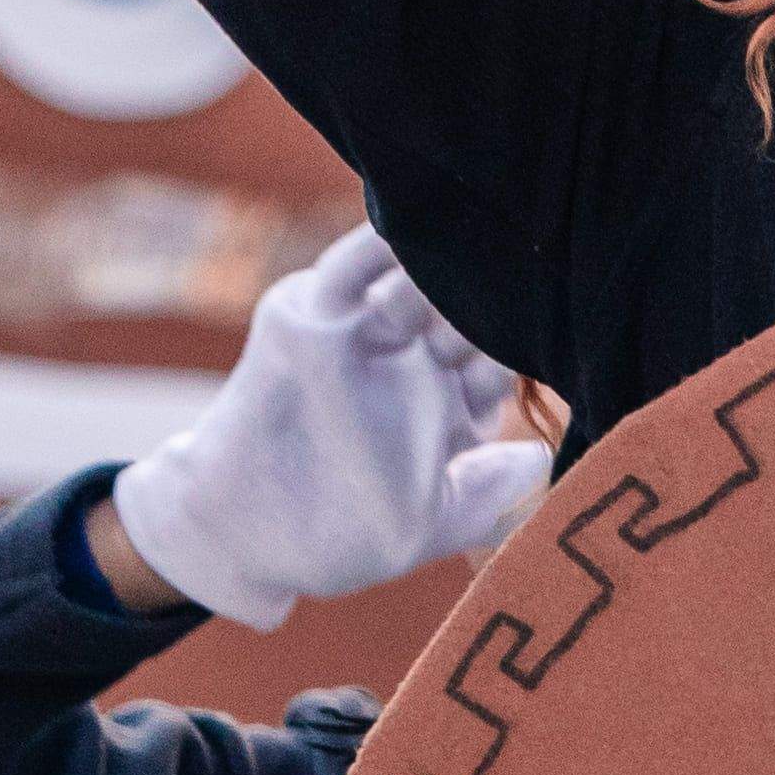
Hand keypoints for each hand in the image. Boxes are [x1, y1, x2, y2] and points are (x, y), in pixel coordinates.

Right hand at [105, 229, 551, 628]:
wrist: (231, 533)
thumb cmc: (331, 541)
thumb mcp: (417, 529)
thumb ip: (479, 496)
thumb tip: (538, 457)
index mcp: (452, 403)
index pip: (503, 358)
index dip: (524, 345)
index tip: (543, 330)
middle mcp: (415, 358)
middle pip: (469, 306)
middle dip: (492, 288)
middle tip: (516, 268)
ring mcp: (363, 331)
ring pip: (417, 275)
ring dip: (441, 260)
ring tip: (462, 251)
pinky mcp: (307, 311)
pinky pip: (349, 264)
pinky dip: (378, 242)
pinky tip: (405, 234)